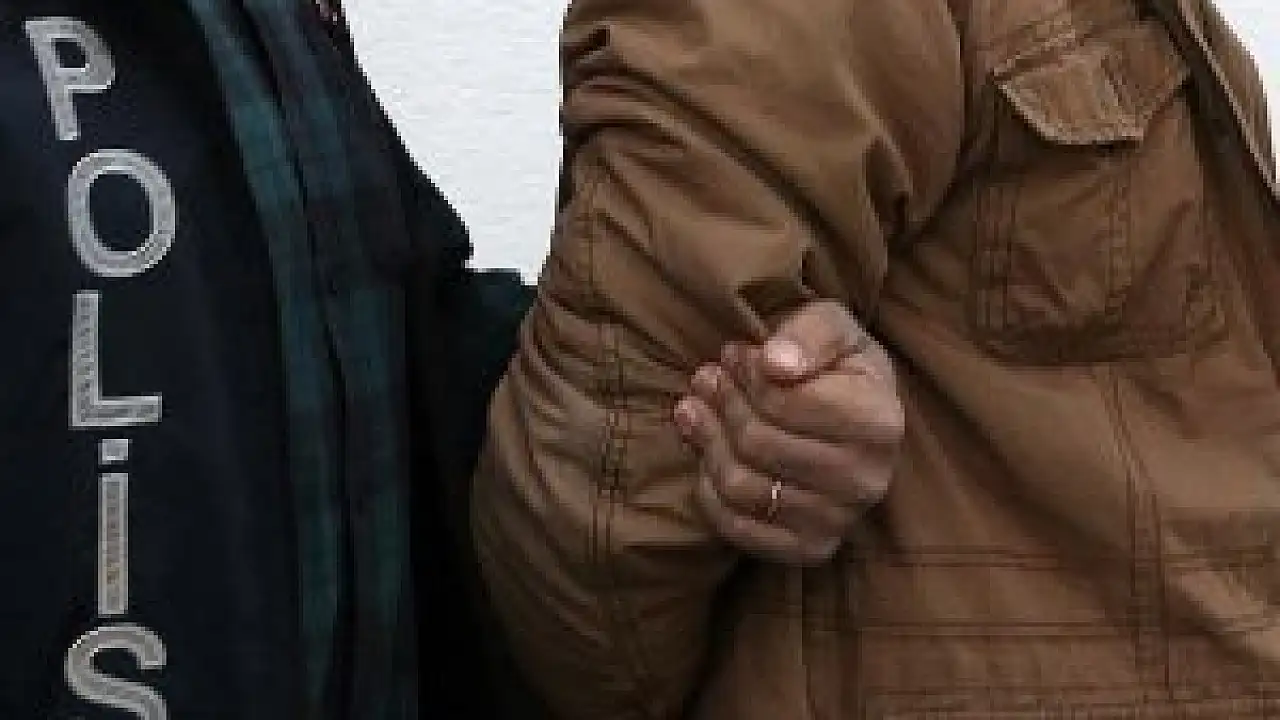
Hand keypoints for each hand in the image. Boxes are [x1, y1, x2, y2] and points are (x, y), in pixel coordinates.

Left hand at [674, 301, 902, 564]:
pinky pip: (737, 527)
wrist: (855, 418)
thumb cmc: (837, 366)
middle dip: (722, 404)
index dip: (746, 375)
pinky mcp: (810, 548)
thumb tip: (775, 362)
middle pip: (757, 444)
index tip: (734, 356)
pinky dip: (709, 490)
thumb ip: (807, 333)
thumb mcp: (831, 325)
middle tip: (707, 379)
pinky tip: (707, 455)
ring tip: (695, 409)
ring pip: (741, 486)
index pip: (783, 401)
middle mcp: (867, 479)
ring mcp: (840, 520)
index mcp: (879, 420)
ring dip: (707, 442)